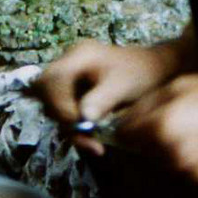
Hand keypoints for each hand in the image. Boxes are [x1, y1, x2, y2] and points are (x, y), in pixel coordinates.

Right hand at [35, 39, 185, 152]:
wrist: (155, 69)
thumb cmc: (142, 74)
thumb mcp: (123, 87)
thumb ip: (101, 100)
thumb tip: (82, 118)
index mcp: (78, 56)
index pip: (50, 82)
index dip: (60, 107)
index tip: (82, 125)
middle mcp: (68, 63)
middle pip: (43, 92)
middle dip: (61, 117)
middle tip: (86, 137)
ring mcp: (69, 75)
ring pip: (50, 103)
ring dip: (67, 124)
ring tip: (92, 140)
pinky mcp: (73, 88)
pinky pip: (61, 108)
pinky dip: (73, 123)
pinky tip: (91, 135)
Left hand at [113, 71, 197, 189]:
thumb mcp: (178, 87)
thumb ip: (144, 106)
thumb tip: (122, 122)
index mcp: (160, 128)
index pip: (124, 134)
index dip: (133, 125)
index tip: (143, 120)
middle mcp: (172, 154)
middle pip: (143, 151)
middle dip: (151, 140)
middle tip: (179, 124)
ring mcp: (189, 172)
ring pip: (164, 164)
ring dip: (170, 153)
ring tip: (196, 133)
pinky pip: (186, 174)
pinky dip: (191, 164)